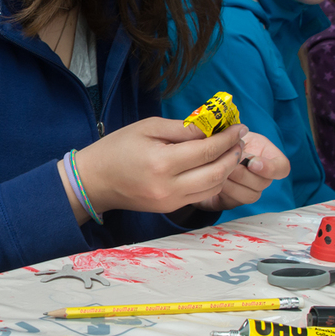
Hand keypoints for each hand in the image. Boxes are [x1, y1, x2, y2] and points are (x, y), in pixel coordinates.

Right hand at [67, 118, 246, 220]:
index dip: (227, 139)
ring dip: (226, 170)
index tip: (239, 127)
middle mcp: (169, 187)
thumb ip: (181, 129)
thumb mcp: (148, 127)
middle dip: (232, 156)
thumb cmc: (118, 148)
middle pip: (216, 173)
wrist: (95, 181)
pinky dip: (213, 181)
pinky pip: (201, 196)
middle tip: (238, 140)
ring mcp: (171, 202)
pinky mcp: (170, 209)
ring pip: (213, 188)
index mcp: (162, 163)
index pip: (206, 151)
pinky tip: (214, 167)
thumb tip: (210, 129)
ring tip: (230, 152)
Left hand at [197, 129, 290, 210]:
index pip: (282, 167)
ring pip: (249, 195)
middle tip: (226, 165)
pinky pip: (233, 202)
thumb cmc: (222, 141)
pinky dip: (222, 191)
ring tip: (217, 172)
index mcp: (268, 156)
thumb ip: (237, 137)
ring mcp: (250, 191)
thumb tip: (235, 140)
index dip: (270, 168)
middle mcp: (263, 177)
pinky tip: (212, 181)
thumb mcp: (231, 133)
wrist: (205, 155)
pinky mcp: (234, 202)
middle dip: (242, 174)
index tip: (252, 163)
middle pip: (263, 183)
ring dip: (232, 184)